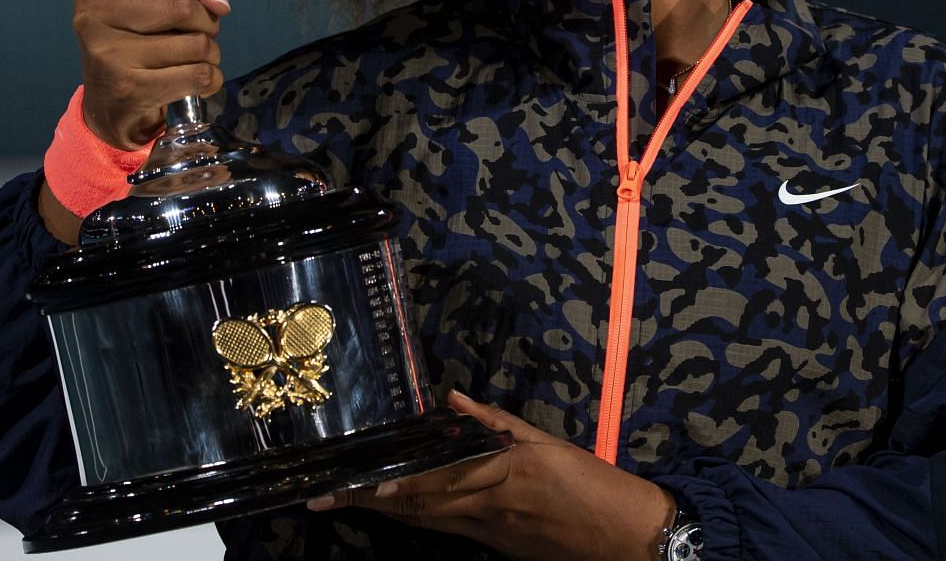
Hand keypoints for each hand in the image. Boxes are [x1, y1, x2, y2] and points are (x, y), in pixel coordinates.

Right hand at [71, 0, 231, 148]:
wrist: (110, 103)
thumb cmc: (137, 39)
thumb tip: (218, 2)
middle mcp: (91, 18)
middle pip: (181, 7)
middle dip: (206, 19)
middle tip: (198, 29)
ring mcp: (108, 56)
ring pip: (196, 43)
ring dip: (211, 50)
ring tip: (196, 56)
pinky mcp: (131, 90)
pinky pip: (199, 75)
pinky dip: (212, 77)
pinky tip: (198, 78)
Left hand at [307, 391, 673, 560]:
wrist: (622, 539)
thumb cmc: (590, 485)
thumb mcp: (546, 444)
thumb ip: (496, 423)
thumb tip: (453, 400)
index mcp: (501, 477)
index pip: (434, 481)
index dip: (393, 485)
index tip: (355, 482)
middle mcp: (485, 510)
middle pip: (416, 508)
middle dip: (368, 503)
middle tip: (323, 499)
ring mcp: (487, 534)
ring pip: (424, 522)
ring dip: (383, 514)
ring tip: (343, 504)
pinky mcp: (494, 547)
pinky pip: (445, 529)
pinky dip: (416, 519)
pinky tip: (396, 513)